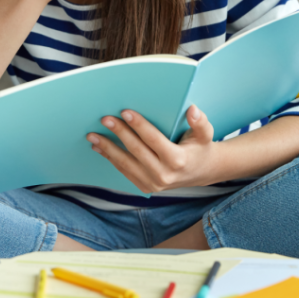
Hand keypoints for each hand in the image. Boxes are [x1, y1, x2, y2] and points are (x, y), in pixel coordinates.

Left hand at [86, 105, 217, 192]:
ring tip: (93, 135)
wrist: (201, 172)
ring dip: (107, 148)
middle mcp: (164, 175)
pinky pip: (124, 171)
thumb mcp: (205, 134)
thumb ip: (200, 122)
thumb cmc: (200, 148)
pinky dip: (110, 159)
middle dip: (119, 133)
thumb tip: (192, 110)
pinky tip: (100, 147)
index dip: (139, 125)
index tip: (125, 112)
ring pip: (125, 163)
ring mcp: (153, 183)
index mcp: (177, 160)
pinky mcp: (145, 187)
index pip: (153, 140)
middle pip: (136, 150)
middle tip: (105, 119)